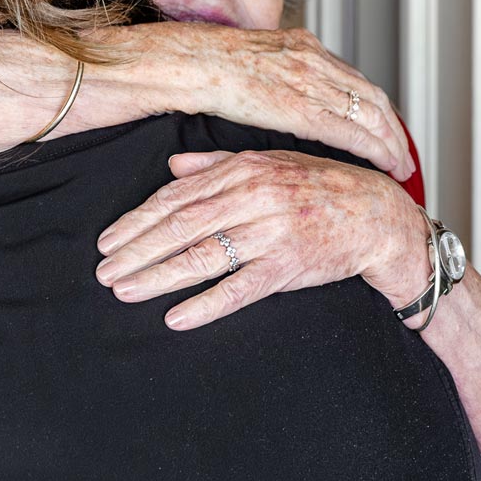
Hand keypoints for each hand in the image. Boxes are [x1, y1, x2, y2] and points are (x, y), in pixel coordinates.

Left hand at [96, 148, 427, 329]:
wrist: (377, 216)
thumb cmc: (320, 186)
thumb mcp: (269, 163)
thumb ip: (217, 164)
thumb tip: (172, 168)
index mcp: (243, 169)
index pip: (177, 197)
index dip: (137, 220)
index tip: (107, 240)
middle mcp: (254, 197)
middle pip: (181, 227)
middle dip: (136, 250)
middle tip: (103, 271)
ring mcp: (271, 232)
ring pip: (202, 257)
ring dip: (158, 276)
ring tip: (124, 291)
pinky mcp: (289, 266)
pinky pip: (239, 289)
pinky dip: (205, 304)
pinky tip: (175, 318)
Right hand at [155, 24, 414, 182]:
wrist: (186, 63)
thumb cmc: (202, 66)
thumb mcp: (249, 61)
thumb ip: (272, 76)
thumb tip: (278, 96)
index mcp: (300, 45)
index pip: (352, 78)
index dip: (374, 106)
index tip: (384, 127)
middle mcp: (314, 59)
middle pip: (370, 95)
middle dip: (392, 127)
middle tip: (403, 153)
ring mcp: (312, 82)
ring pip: (371, 113)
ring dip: (391, 141)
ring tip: (401, 166)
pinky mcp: (303, 108)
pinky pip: (352, 130)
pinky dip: (376, 148)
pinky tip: (387, 164)